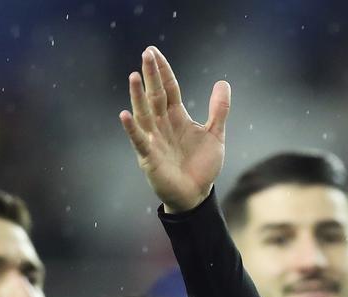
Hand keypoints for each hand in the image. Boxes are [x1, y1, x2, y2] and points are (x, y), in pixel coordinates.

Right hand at [120, 46, 229, 214]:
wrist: (196, 195)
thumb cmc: (202, 166)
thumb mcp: (215, 135)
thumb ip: (218, 110)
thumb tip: (222, 82)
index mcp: (177, 117)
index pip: (169, 88)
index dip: (163, 71)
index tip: (154, 52)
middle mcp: (162, 124)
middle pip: (155, 96)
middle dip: (151, 75)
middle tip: (146, 54)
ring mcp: (154, 139)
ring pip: (144, 113)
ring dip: (138, 96)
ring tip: (133, 77)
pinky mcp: (149, 157)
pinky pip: (139, 140)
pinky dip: (132, 129)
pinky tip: (125, 115)